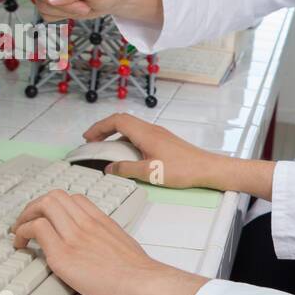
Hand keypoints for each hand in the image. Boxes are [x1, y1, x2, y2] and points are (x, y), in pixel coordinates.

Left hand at [11, 189, 206, 294]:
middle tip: (27, 222)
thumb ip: (106, 239)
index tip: (48, 218)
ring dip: (24, 217)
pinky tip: (21, 245)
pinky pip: (36, 229)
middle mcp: (86, 224)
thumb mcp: (124, 246)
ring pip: (42, 206)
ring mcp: (74, 237)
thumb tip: (98, 247)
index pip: (74, 199)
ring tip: (19, 233)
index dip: (56, 205)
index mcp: (102, 222)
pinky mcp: (63, 255)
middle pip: (54, 197)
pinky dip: (22, 233)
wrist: (143, 284)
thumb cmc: (138, 274)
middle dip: (34, 207)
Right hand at [83, 113, 228, 188]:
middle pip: (122, 121)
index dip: (99, 127)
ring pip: (131, 128)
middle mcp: (151, 129)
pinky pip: (140, 135)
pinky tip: (126, 154)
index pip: (116, 121)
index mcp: (145, 133)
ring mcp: (159, 134)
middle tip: (93, 141)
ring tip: (106, 148)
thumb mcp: (149, 173)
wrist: (207, 168)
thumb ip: (126, 169)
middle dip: (104, 129)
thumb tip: (109, 168)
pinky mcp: (164, 141)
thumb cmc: (183, 169)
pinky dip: (127, 140)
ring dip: (116, 135)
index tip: (88, 137)